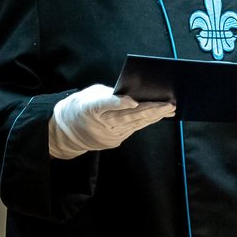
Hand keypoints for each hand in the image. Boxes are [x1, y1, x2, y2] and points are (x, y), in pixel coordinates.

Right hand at [49, 84, 175, 159]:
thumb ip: (109, 94)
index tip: (133, 101)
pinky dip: (146, 122)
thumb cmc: (80, 106)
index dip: (118, 103)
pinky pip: (133, 129)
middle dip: (149, 110)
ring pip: (133, 125)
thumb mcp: (89, 95)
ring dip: (153, 117)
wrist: (68, 132)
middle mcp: (99, 123)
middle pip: (126, 116)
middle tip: (168, 104)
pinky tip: (158, 116)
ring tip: (169, 109)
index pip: (103, 105)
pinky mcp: (114, 141)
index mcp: (88, 108)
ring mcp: (108, 135)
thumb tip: (133, 94)